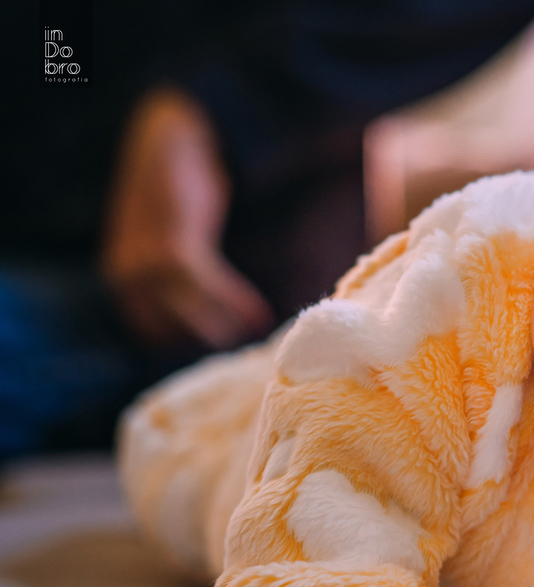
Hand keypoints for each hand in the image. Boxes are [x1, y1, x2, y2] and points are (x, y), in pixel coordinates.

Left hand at [101, 85, 273, 348]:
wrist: (170, 139)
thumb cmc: (174, 188)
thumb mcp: (160, 235)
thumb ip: (169, 269)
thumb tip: (198, 306)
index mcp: (121, 276)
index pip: (148, 331)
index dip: (185, 341)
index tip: (219, 345)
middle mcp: (127, 275)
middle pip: (167, 332)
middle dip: (204, 340)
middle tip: (241, 347)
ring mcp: (148, 264)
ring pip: (191, 318)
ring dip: (225, 329)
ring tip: (255, 334)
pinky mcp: (176, 248)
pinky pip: (211, 289)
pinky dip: (237, 303)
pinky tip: (259, 315)